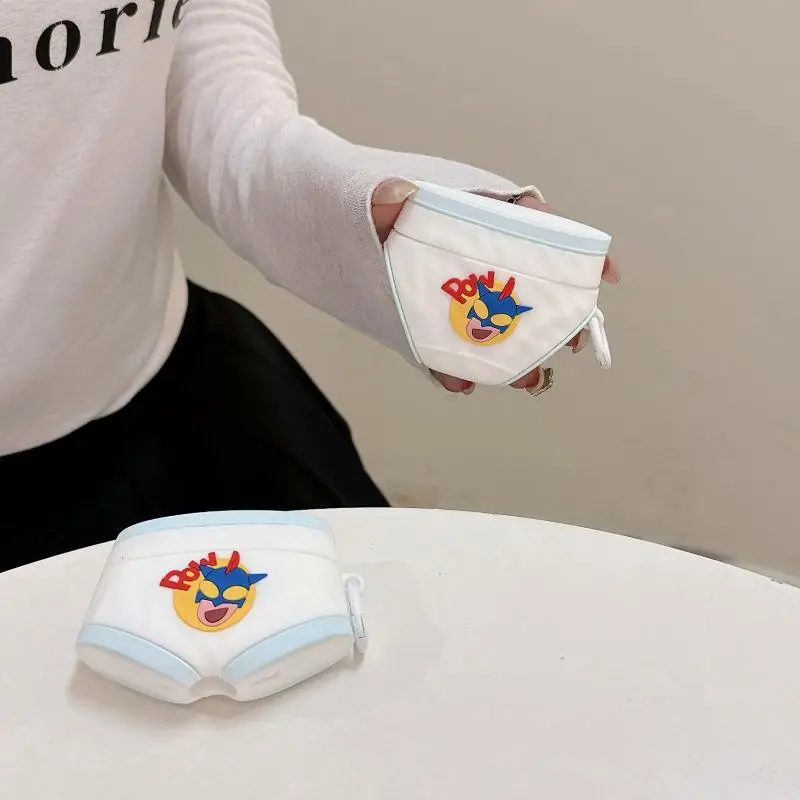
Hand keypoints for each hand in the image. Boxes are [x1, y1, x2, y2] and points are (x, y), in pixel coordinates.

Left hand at [372, 179, 619, 393]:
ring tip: (526, 378)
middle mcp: (473, 257)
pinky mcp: (427, 321)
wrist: (328, 229)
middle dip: (556, 315)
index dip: (575, 248)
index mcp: (474, 215)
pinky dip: (455, 369)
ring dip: (515, 354)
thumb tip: (398, 198)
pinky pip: (448, 348)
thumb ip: (388, 196)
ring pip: (495, 324)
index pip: (535, 225)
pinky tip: (461, 384)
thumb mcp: (378, 193)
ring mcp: (453, 293)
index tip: (604, 273)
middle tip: (575, 342)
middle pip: (528, 284)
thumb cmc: (366, 205)